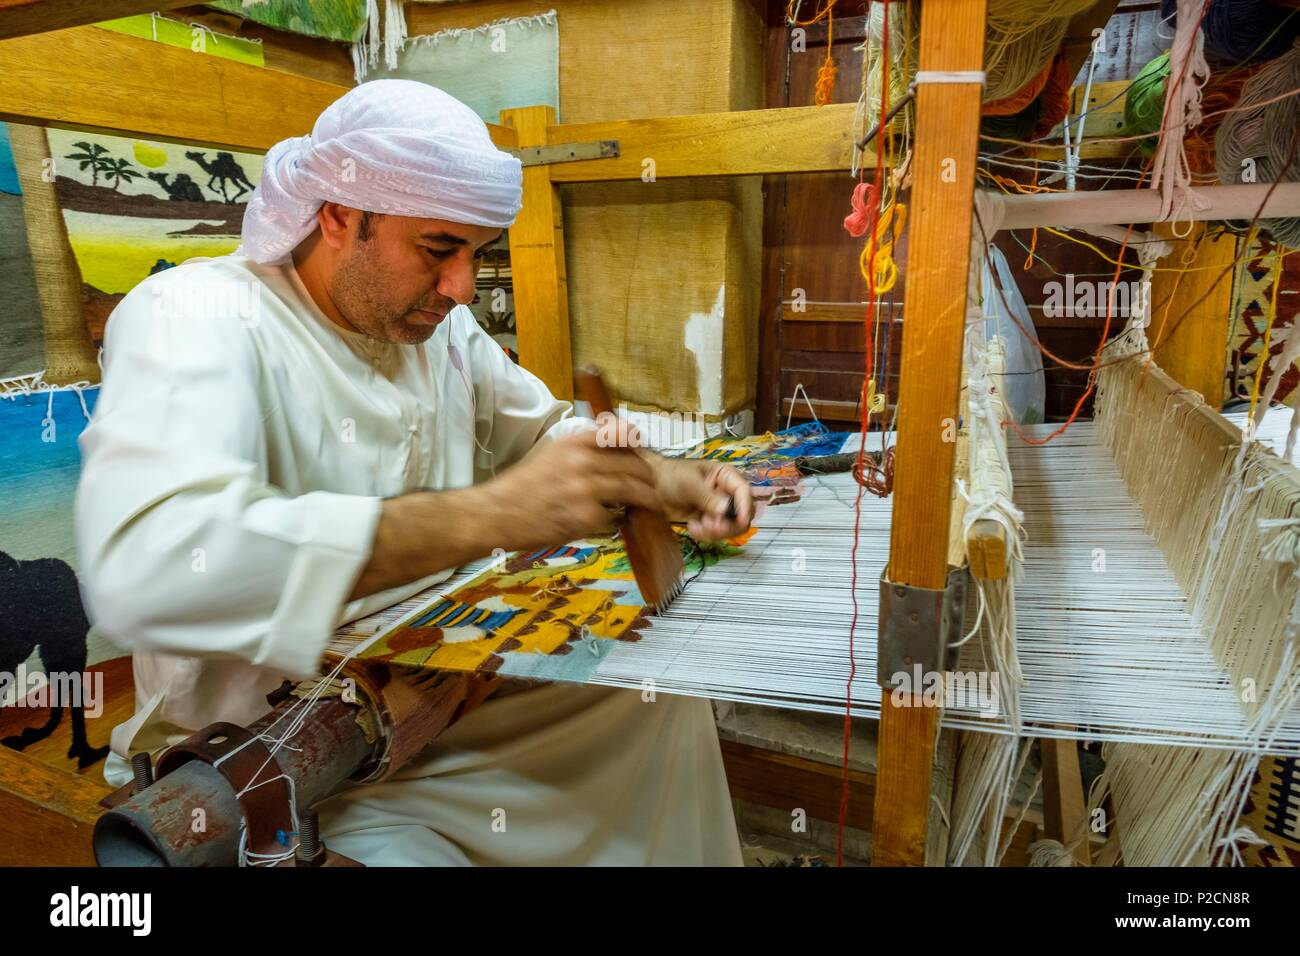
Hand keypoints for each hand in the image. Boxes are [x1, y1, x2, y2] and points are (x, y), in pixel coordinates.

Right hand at [482, 428, 663, 551]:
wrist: (496, 513)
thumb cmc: (520, 486)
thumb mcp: (549, 454)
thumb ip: (578, 450)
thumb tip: (609, 451)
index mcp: (573, 443)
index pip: (619, 433)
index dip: (636, 440)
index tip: (642, 447)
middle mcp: (582, 462)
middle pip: (632, 465)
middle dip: (646, 476)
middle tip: (651, 483)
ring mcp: (586, 490)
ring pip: (631, 490)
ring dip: (646, 498)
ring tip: (651, 502)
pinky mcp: (586, 517)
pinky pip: (613, 517)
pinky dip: (614, 521)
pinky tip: (613, 522)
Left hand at [643, 455, 754, 541]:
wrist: (651, 486)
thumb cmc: (671, 475)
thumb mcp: (689, 483)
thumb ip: (707, 497)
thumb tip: (725, 510)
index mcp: (726, 476)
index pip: (744, 492)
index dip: (744, 507)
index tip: (739, 520)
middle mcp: (726, 493)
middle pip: (743, 514)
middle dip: (728, 525)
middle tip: (711, 528)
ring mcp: (718, 508)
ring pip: (731, 527)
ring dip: (715, 532)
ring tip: (697, 527)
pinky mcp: (709, 521)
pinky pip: (717, 534)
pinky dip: (706, 535)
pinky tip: (692, 527)